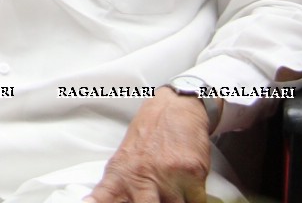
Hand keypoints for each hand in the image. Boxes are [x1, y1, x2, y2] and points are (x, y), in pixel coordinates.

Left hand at [84, 87, 209, 202]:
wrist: (174, 108)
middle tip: (151, 200)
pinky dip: (194, 200)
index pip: (104, 199)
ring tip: (172, 192)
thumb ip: (118, 187)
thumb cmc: (149, 134)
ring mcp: (167, 175)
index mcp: (120, 174)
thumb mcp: (124, 159)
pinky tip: (189, 189)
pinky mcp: (191, 173)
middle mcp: (141, 176)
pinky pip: (197, 202)